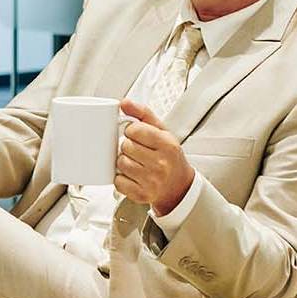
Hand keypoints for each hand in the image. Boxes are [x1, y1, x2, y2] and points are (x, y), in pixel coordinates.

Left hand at [114, 99, 194, 214]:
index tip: (136, 135)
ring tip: (134, 162)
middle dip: (127, 146)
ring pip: (120, 163)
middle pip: (125, 146)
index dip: (131, 131)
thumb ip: (142, 114)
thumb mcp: (162, 131)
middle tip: (137, 150)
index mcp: (167, 144)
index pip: (134, 129)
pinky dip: (121, 178)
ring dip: (123, 161)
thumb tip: (124, 103)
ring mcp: (151, 181)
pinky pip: (118, 181)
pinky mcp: (141, 194)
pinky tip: (131, 175)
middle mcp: (161, 163)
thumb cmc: (168, 156)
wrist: (178, 186)